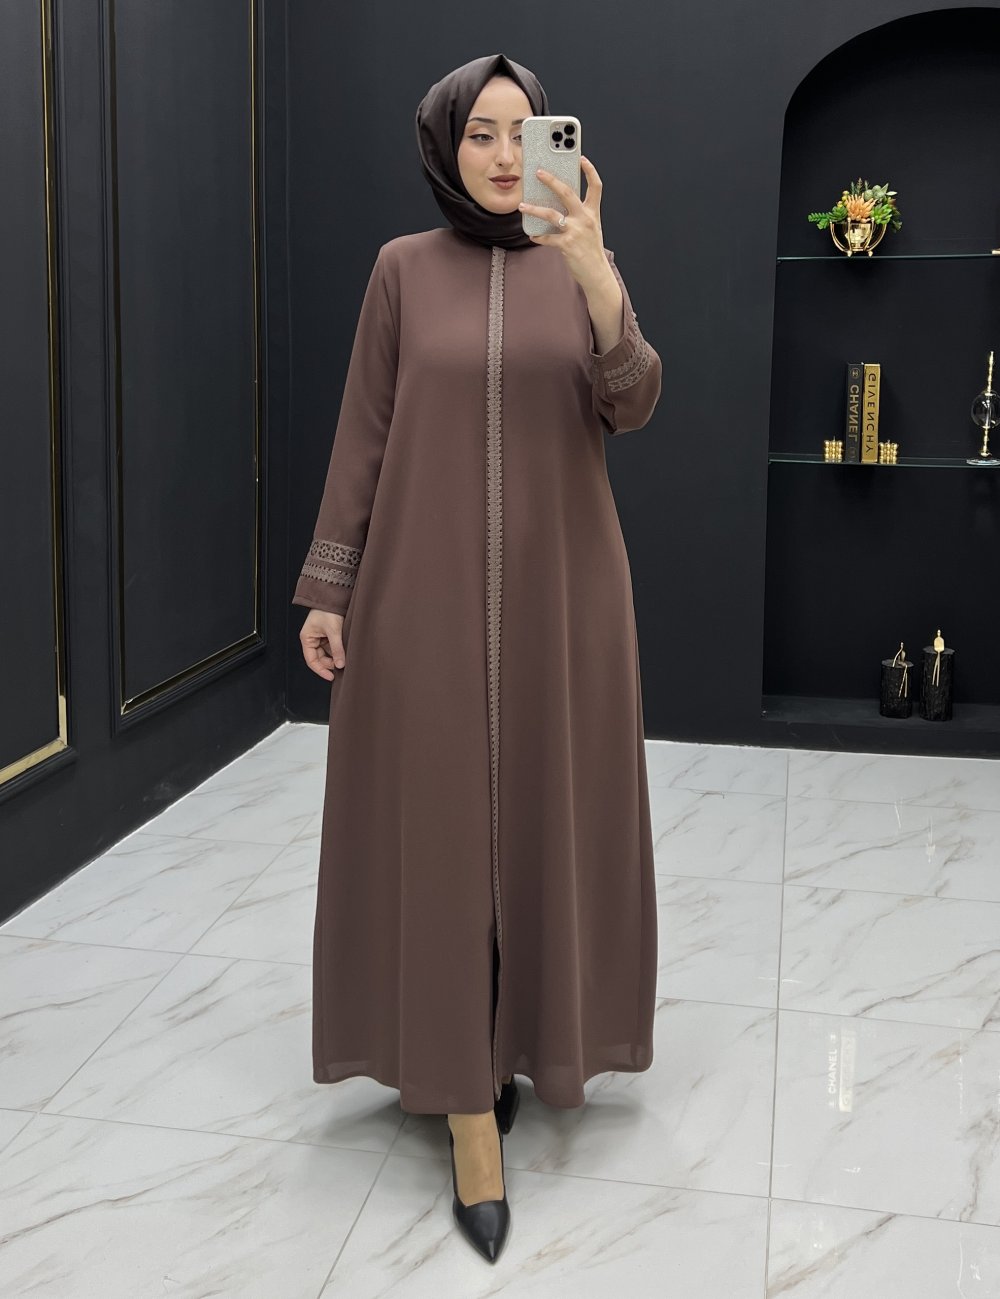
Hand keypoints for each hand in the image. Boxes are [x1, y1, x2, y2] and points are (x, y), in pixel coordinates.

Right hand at [300, 609, 345, 680]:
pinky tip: (345, 652)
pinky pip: (333, 647)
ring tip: (345, 658)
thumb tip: (340, 664)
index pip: (311, 660)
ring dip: (336, 657)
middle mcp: (313, 639)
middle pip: (320, 659)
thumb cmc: (328, 610)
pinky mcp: (329, 635)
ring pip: (328, 654)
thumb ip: (337, 648)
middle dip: (330, 664)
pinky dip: (339, 651)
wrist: (334, 596)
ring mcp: (321, 637)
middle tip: (342, 667)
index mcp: (307, 638)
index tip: (331, 677)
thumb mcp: (333, 631)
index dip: (320, 670)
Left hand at [518, 156, 607, 289]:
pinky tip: (532, 235)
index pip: (596, 186)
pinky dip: (538, 236)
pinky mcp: (566, 245)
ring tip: (522, 206)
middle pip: (567, 193)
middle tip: (538, 172)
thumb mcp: (590, 228)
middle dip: (551, 180)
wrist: (596, 273)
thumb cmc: (591, 250)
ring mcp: (576, 231)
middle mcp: (585, 218)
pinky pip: (547, 238)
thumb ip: (578, 214)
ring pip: (551, 214)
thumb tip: (556, 203)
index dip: (590, 171)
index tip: (582, 158)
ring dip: (534, 209)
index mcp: (593, 212)